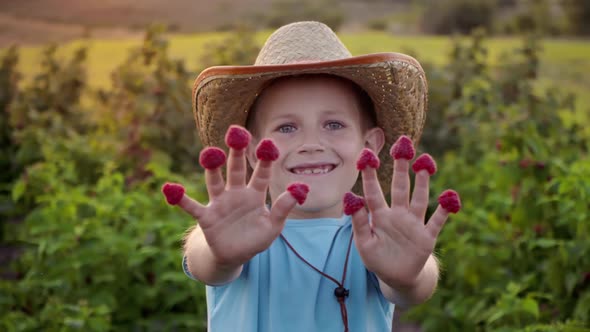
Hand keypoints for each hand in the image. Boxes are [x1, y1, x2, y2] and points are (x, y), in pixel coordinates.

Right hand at [162, 125, 307, 267]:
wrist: (234, 256)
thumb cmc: (255, 239)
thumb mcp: (273, 226)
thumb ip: (283, 208)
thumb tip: (299, 189)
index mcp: (255, 194)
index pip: (262, 174)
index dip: (265, 160)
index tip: (268, 143)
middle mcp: (236, 193)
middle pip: (237, 169)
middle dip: (237, 152)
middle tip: (236, 132)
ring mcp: (220, 203)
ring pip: (215, 181)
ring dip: (212, 168)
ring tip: (210, 153)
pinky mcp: (206, 217)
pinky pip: (192, 206)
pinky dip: (181, 199)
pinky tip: (171, 189)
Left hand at [347, 136, 460, 289]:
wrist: (398, 277)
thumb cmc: (378, 259)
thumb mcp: (363, 243)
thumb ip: (358, 221)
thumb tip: (350, 197)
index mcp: (379, 216)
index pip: (373, 193)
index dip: (369, 175)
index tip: (366, 156)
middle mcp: (398, 215)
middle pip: (400, 187)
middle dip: (401, 168)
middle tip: (403, 145)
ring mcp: (414, 224)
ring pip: (419, 198)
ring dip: (422, 181)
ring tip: (425, 161)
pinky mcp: (427, 236)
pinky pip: (437, 221)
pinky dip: (444, 210)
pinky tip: (449, 196)